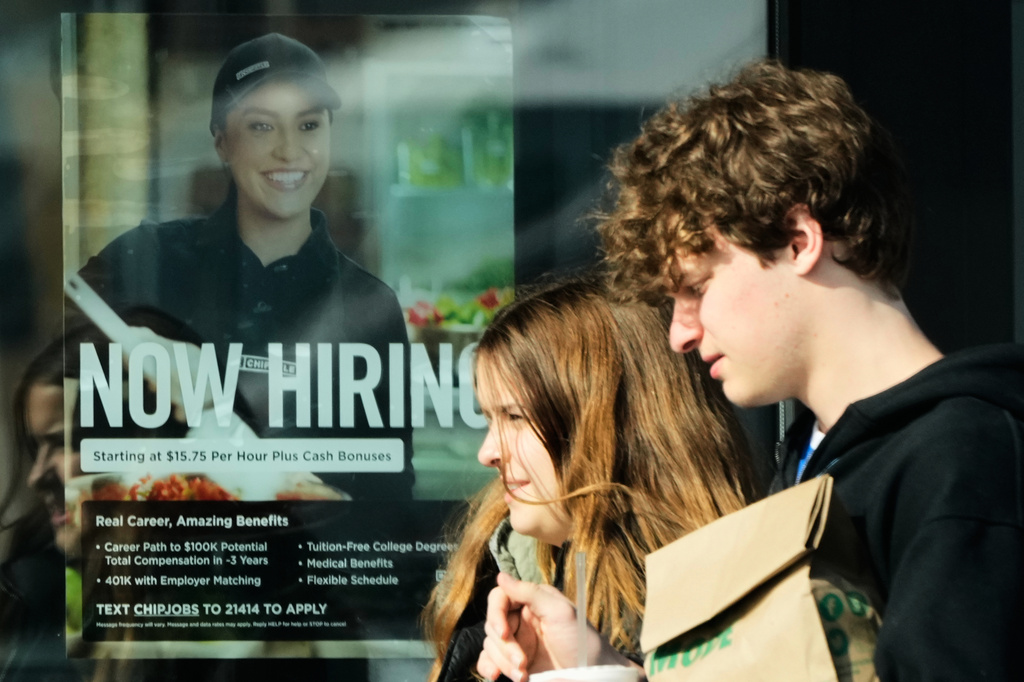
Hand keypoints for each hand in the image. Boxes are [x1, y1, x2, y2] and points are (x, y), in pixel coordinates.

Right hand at [476, 573, 633, 680]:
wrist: (591, 676)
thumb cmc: (582, 641)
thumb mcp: (560, 612)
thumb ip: (530, 592)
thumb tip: (501, 576)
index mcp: (532, 601)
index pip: (500, 598)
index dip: (496, 614)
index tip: (504, 633)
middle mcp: (521, 619)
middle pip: (493, 624)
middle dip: (505, 646)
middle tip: (522, 662)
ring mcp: (517, 642)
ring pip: (490, 644)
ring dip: (502, 662)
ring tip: (523, 675)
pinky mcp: (513, 662)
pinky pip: (489, 660)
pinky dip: (488, 667)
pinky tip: (496, 676)